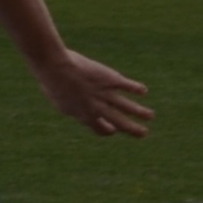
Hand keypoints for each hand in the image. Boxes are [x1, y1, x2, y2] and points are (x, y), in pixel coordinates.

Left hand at [35, 48, 152, 137]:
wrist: (56, 68)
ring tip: (150, 116)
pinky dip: (136, 88)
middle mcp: (97, 108)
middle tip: (143, 134)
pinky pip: (127, 86)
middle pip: (119, 123)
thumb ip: (71, 107)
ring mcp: (105, 94)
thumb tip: (75, 109)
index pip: (99, 128)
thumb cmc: (52, 82)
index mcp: (83, 115)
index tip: (113, 130)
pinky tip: (143, 90)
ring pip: (128, 107)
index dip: (107, 130)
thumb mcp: (60, 100)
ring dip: (140, 112)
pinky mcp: (111, 80)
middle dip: (132, 129)